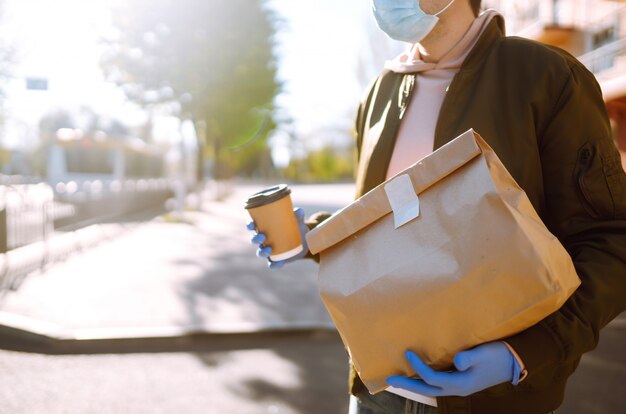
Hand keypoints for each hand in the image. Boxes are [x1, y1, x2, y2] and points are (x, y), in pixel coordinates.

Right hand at [247, 207, 308, 268]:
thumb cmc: (296, 226)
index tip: (251, 224)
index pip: (253, 226)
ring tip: (269, 249)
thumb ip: (298, 215)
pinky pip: (272, 264)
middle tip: (263, 236)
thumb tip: (298, 211)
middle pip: (254, 240)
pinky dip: (274, 265)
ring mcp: (269, 250)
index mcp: (265, 228)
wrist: (304, 240)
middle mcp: (264, 240)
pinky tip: (278, 263)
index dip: (249, 225)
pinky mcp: (276, 259)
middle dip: (256, 239)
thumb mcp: (297, 220)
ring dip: (262, 252)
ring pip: (260, 252)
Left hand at [386, 342, 520, 396]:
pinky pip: (438, 382)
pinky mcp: (461, 380)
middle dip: (408, 384)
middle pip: (427, 388)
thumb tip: (456, 361)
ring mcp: (459, 386)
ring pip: (431, 387)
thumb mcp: (484, 354)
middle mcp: (457, 388)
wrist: (514, 362)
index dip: (418, 367)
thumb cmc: (498, 355)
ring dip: (415, 384)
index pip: (432, 378)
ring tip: (399, 380)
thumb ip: (470, 357)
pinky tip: (419, 374)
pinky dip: (425, 380)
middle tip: (389, 380)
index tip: (407, 352)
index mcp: (460, 384)